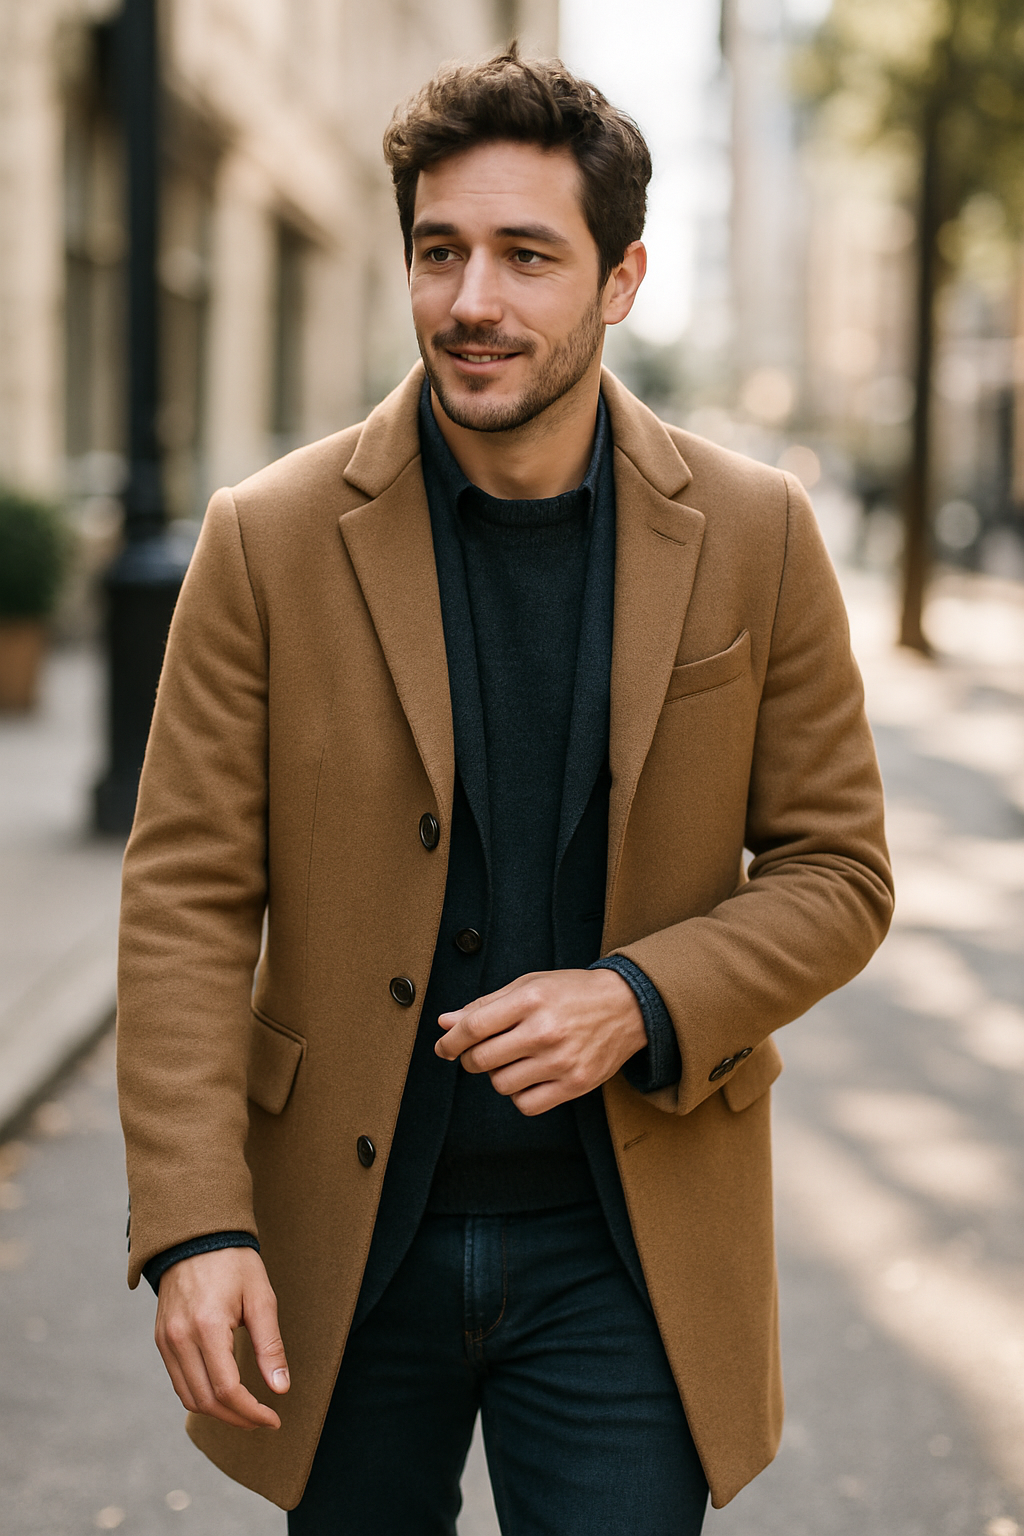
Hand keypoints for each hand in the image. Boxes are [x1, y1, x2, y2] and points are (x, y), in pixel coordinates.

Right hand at [154, 1246, 289, 1429]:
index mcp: (208, 1326)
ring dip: (218, 1412)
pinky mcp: (162, 1339)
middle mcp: (180, 1338)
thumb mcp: (261, 1298)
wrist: (196, 1236)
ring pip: (189, 1398)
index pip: (227, 1390)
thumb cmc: (234, 1262)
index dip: (251, 1412)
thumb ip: (271, 1346)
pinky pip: (178, 1381)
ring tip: (246, 1411)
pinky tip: (223, 1394)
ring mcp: (166, 1340)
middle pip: (206, 1401)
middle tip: (263, 1419)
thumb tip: (280, 1388)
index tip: (273, 1419)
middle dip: (237, 1418)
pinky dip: (200, 1396)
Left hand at [435, 967, 646, 1115]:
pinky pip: (527, 1104)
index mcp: (531, 999)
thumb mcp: (529, 984)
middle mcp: (545, 1030)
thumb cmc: (573, 992)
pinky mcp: (575, 1084)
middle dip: (471, 1059)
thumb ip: (485, 1004)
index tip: (444, 1047)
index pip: (473, 1027)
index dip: (450, 1041)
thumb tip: (446, 1023)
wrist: (627, 1006)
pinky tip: (529, 1076)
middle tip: (481, 1052)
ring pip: (501, 1085)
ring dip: (498, 1075)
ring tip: (514, 1060)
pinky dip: (520, 1095)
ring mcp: (561, 1061)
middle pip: (482, 1060)